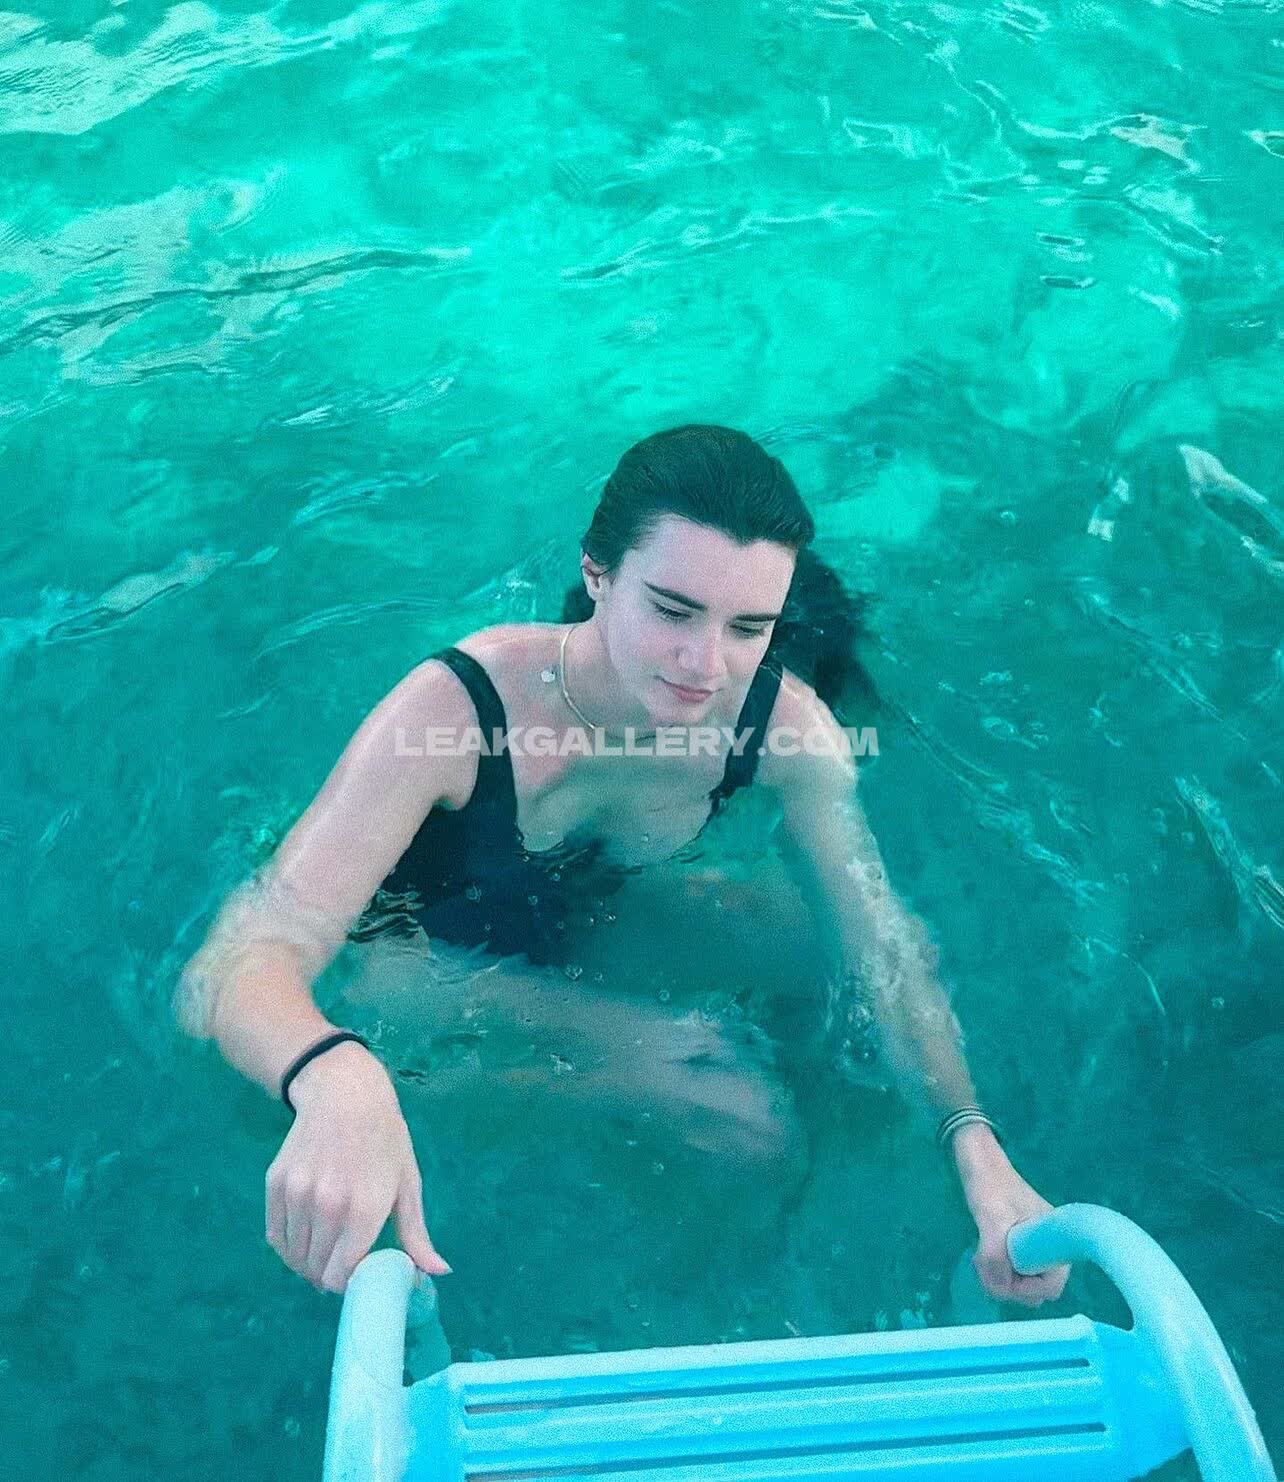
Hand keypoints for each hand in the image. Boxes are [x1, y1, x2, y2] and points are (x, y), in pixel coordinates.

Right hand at [265, 1040, 450, 1292]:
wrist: (344, 1094)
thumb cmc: (385, 1139)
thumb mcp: (407, 1183)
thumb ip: (416, 1234)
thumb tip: (439, 1274)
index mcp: (365, 1209)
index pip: (342, 1275)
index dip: (349, 1285)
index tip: (358, 1277)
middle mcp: (327, 1206)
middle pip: (317, 1269)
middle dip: (330, 1276)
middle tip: (342, 1265)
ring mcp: (297, 1195)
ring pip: (294, 1256)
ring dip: (308, 1263)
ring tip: (325, 1251)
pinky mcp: (275, 1184)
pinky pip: (275, 1236)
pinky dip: (289, 1247)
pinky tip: (305, 1239)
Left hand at [952, 1124, 1069, 1308]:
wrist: (980, 1164)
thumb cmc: (991, 1187)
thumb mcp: (993, 1221)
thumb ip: (996, 1257)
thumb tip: (999, 1287)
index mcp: (1056, 1243)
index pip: (1051, 1287)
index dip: (1027, 1290)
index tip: (1004, 1276)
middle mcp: (1050, 1249)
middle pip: (1035, 1290)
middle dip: (1009, 1285)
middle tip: (985, 1266)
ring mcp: (1034, 1249)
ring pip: (1020, 1283)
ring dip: (998, 1278)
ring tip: (979, 1259)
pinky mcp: (1019, 1248)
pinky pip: (1010, 1272)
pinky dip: (994, 1270)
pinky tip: (980, 1256)